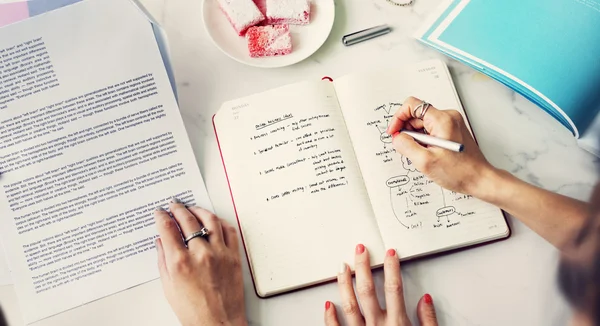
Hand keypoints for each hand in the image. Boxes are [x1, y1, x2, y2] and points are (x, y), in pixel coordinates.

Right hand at [154, 200, 246, 325]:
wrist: (218, 324)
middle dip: (178, 209)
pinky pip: (229, 230)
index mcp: (180, 262)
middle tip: (174, 205)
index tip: (160, 213)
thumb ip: (163, 261)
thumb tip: (161, 242)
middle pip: (187, 219)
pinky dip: (220, 221)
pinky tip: (213, 220)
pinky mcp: (234, 256)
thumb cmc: (194, 312)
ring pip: (210, 220)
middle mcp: (200, 254)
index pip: (168, 228)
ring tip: (192, 208)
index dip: (162, 216)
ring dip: (199, 210)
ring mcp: (219, 253)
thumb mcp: (169, 287)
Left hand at [324, 245, 436, 325]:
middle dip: (364, 267)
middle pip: (368, 290)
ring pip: (350, 304)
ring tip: (342, 267)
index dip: (391, 267)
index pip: (394, 287)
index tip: (390, 253)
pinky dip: (330, 317)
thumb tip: (425, 300)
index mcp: (398, 324)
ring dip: (345, 284)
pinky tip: (327, 303)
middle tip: (360, 250)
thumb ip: (428, 322)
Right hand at [386, 96, 494, 195]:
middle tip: (407, 148)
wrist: (479, 180)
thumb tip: (396, 137)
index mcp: (442, 119)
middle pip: (416, 115)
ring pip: (423, 124)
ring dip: (416, 137)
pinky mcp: (452, 131)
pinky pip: (431, 130)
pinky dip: (424, 140)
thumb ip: (406, 146)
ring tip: (421, 154)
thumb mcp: (424, 161)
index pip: (412, 105)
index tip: (394, 132)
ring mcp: (451, 123)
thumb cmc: (459, 172)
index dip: (398, 118)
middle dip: (407, 130)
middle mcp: (448, 117)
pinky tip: (428, 153)